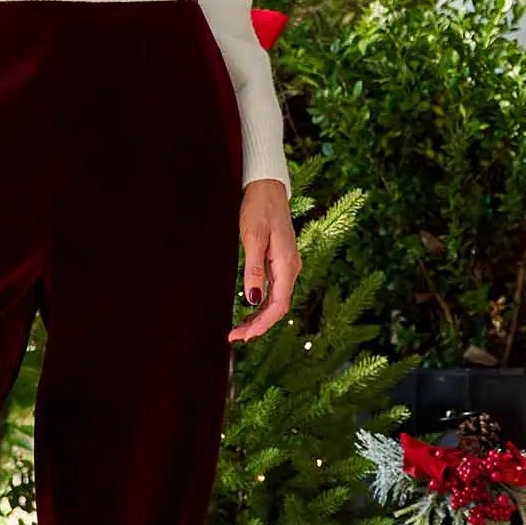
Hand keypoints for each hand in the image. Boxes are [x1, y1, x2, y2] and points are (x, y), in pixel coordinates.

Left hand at [228, 178, 300, 342]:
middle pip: (278, 307)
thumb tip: (254, 300)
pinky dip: (262, 303)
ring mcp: (287, 265)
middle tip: (235, 337)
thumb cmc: (259, 208)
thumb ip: (253, 270)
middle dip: (258, 325)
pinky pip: (274, 289)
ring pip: (276, 300)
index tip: (242, 336)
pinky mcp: (280, 261)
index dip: (261, 324)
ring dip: (260, 316)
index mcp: (286, 264)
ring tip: (239, 329)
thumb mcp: (252, 238)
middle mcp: (291, 268)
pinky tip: (250, 310)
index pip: (278, 305)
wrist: (267, 188)